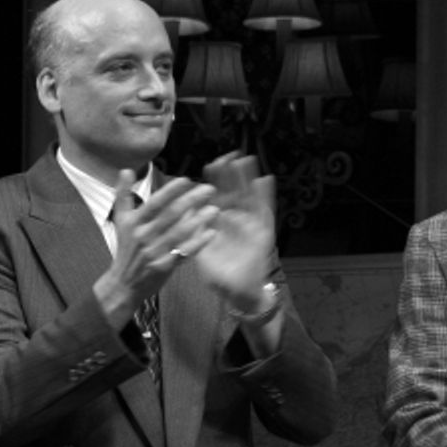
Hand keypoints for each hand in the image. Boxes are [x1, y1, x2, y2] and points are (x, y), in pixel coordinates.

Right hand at [94, 170, 217, 326]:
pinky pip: (184, 252)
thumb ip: (123, 195)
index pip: (154, 202)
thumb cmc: (126, 249)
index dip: (170, 190)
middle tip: (210, 190)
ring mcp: (154, 252)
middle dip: (192, 200)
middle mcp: (143, 236)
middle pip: (171, 214)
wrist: (123, 283)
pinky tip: (211, 233)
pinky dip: (198, 242)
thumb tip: (126, 170)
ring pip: (180, 232)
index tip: (187, 180)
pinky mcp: (164, 266)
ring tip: (215, 209)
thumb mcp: (121, 221)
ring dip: (199, 220)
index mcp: (133, 222)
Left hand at [196, 151, 275, 311]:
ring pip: (249, 197)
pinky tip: (265, 180)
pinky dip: (265, 195)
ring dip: (248, 178)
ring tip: (246, 159)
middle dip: (232, 174)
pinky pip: (264, 210)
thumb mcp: (201, 251)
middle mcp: (237, 221)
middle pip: (235, 192)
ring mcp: (251, 225)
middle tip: (229, 154)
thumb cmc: (220, 274)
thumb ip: (192, 233)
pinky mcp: (263, 231)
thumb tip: (181, 213)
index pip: (218, 198)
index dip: (215, 181)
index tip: (211, 164)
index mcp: (221, 224)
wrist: (239, 291)